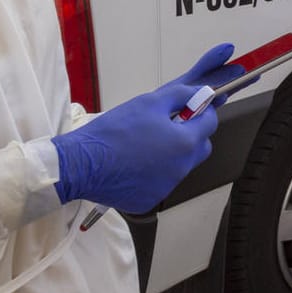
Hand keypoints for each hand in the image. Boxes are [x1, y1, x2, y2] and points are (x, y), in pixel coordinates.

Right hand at [50, 44, 243, 212]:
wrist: (81, 163)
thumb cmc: (114, 132)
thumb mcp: (150, 102)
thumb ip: (181, 96)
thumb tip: (200, 93)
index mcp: (185, 143)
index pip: (210, 123)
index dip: (202, 111)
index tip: (190, 107)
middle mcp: (181, 168)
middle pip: (200, 147)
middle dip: (191, 134)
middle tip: (169, 125)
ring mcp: (166, 186)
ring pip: (180, 165)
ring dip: (172, 154)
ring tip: (145, 144)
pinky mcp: (150, 199)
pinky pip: (161, 182)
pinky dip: (154, 173)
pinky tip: (134, 163)